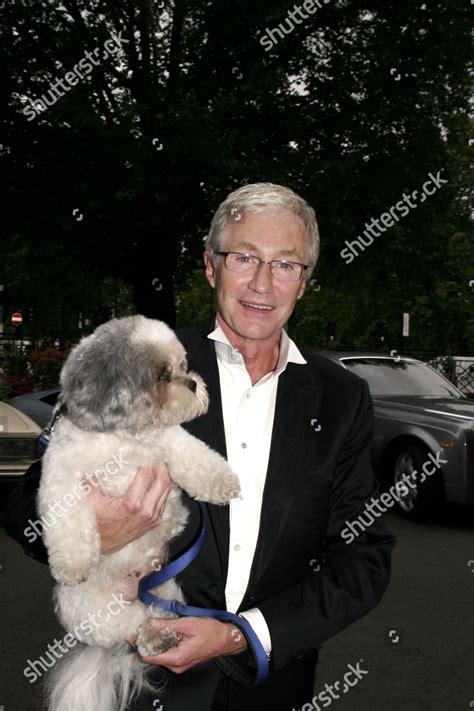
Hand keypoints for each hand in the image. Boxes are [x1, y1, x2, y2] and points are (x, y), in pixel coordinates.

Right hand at [86, 462, 170, 553]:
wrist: (100, 547)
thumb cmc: (95, 523)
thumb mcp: (91, 499)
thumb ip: (92, 479)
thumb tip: (93, 460)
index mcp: (132, 504)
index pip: (147, 475)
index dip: (148, 460)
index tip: (147, 450)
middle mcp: (146, 512)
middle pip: (163, 482)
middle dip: (161, 466)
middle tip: (157, 454)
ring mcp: (152, 518)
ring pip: (166, 491)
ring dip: (164, 476)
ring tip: (158, 464)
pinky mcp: (154, 522)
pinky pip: (164, 501)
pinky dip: (163, 489)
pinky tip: (157, 480)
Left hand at [130, 617, 247, 673]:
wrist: (226, 638)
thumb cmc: (210, 631)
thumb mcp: (188, 624)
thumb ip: (167, 624)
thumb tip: (150, 623)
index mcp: (176, 658)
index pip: (149, 657)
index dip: (139, 645)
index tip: (132, 635)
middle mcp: (176, 665)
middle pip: (153, 656)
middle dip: (146, 642)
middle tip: (141, 627)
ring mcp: (180, 664)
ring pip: (160, 654)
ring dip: (155, 642)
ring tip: (150, 627)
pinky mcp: (182, 660)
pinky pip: (167, 653)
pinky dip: (163, 643)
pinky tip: (162, 632)